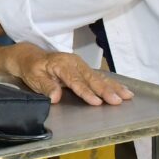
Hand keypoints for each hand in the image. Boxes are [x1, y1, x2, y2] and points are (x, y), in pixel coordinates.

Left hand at [7, 44, 133, 105]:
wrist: (30, 57)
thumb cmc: (32, 69)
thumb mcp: (34, 78)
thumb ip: (46, 87)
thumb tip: (55, 97)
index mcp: (61, 64)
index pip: (75, 81)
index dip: (86, 92)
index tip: (97, 102)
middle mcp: (74, 63)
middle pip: (91, 78)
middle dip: (105, 90)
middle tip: (117, 101)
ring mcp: (80, 65)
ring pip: (99, 77)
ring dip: (113, 87)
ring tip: (127, 96)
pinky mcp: (84, 69)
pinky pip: (99, 76)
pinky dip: (112, 83)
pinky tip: (123, 90)